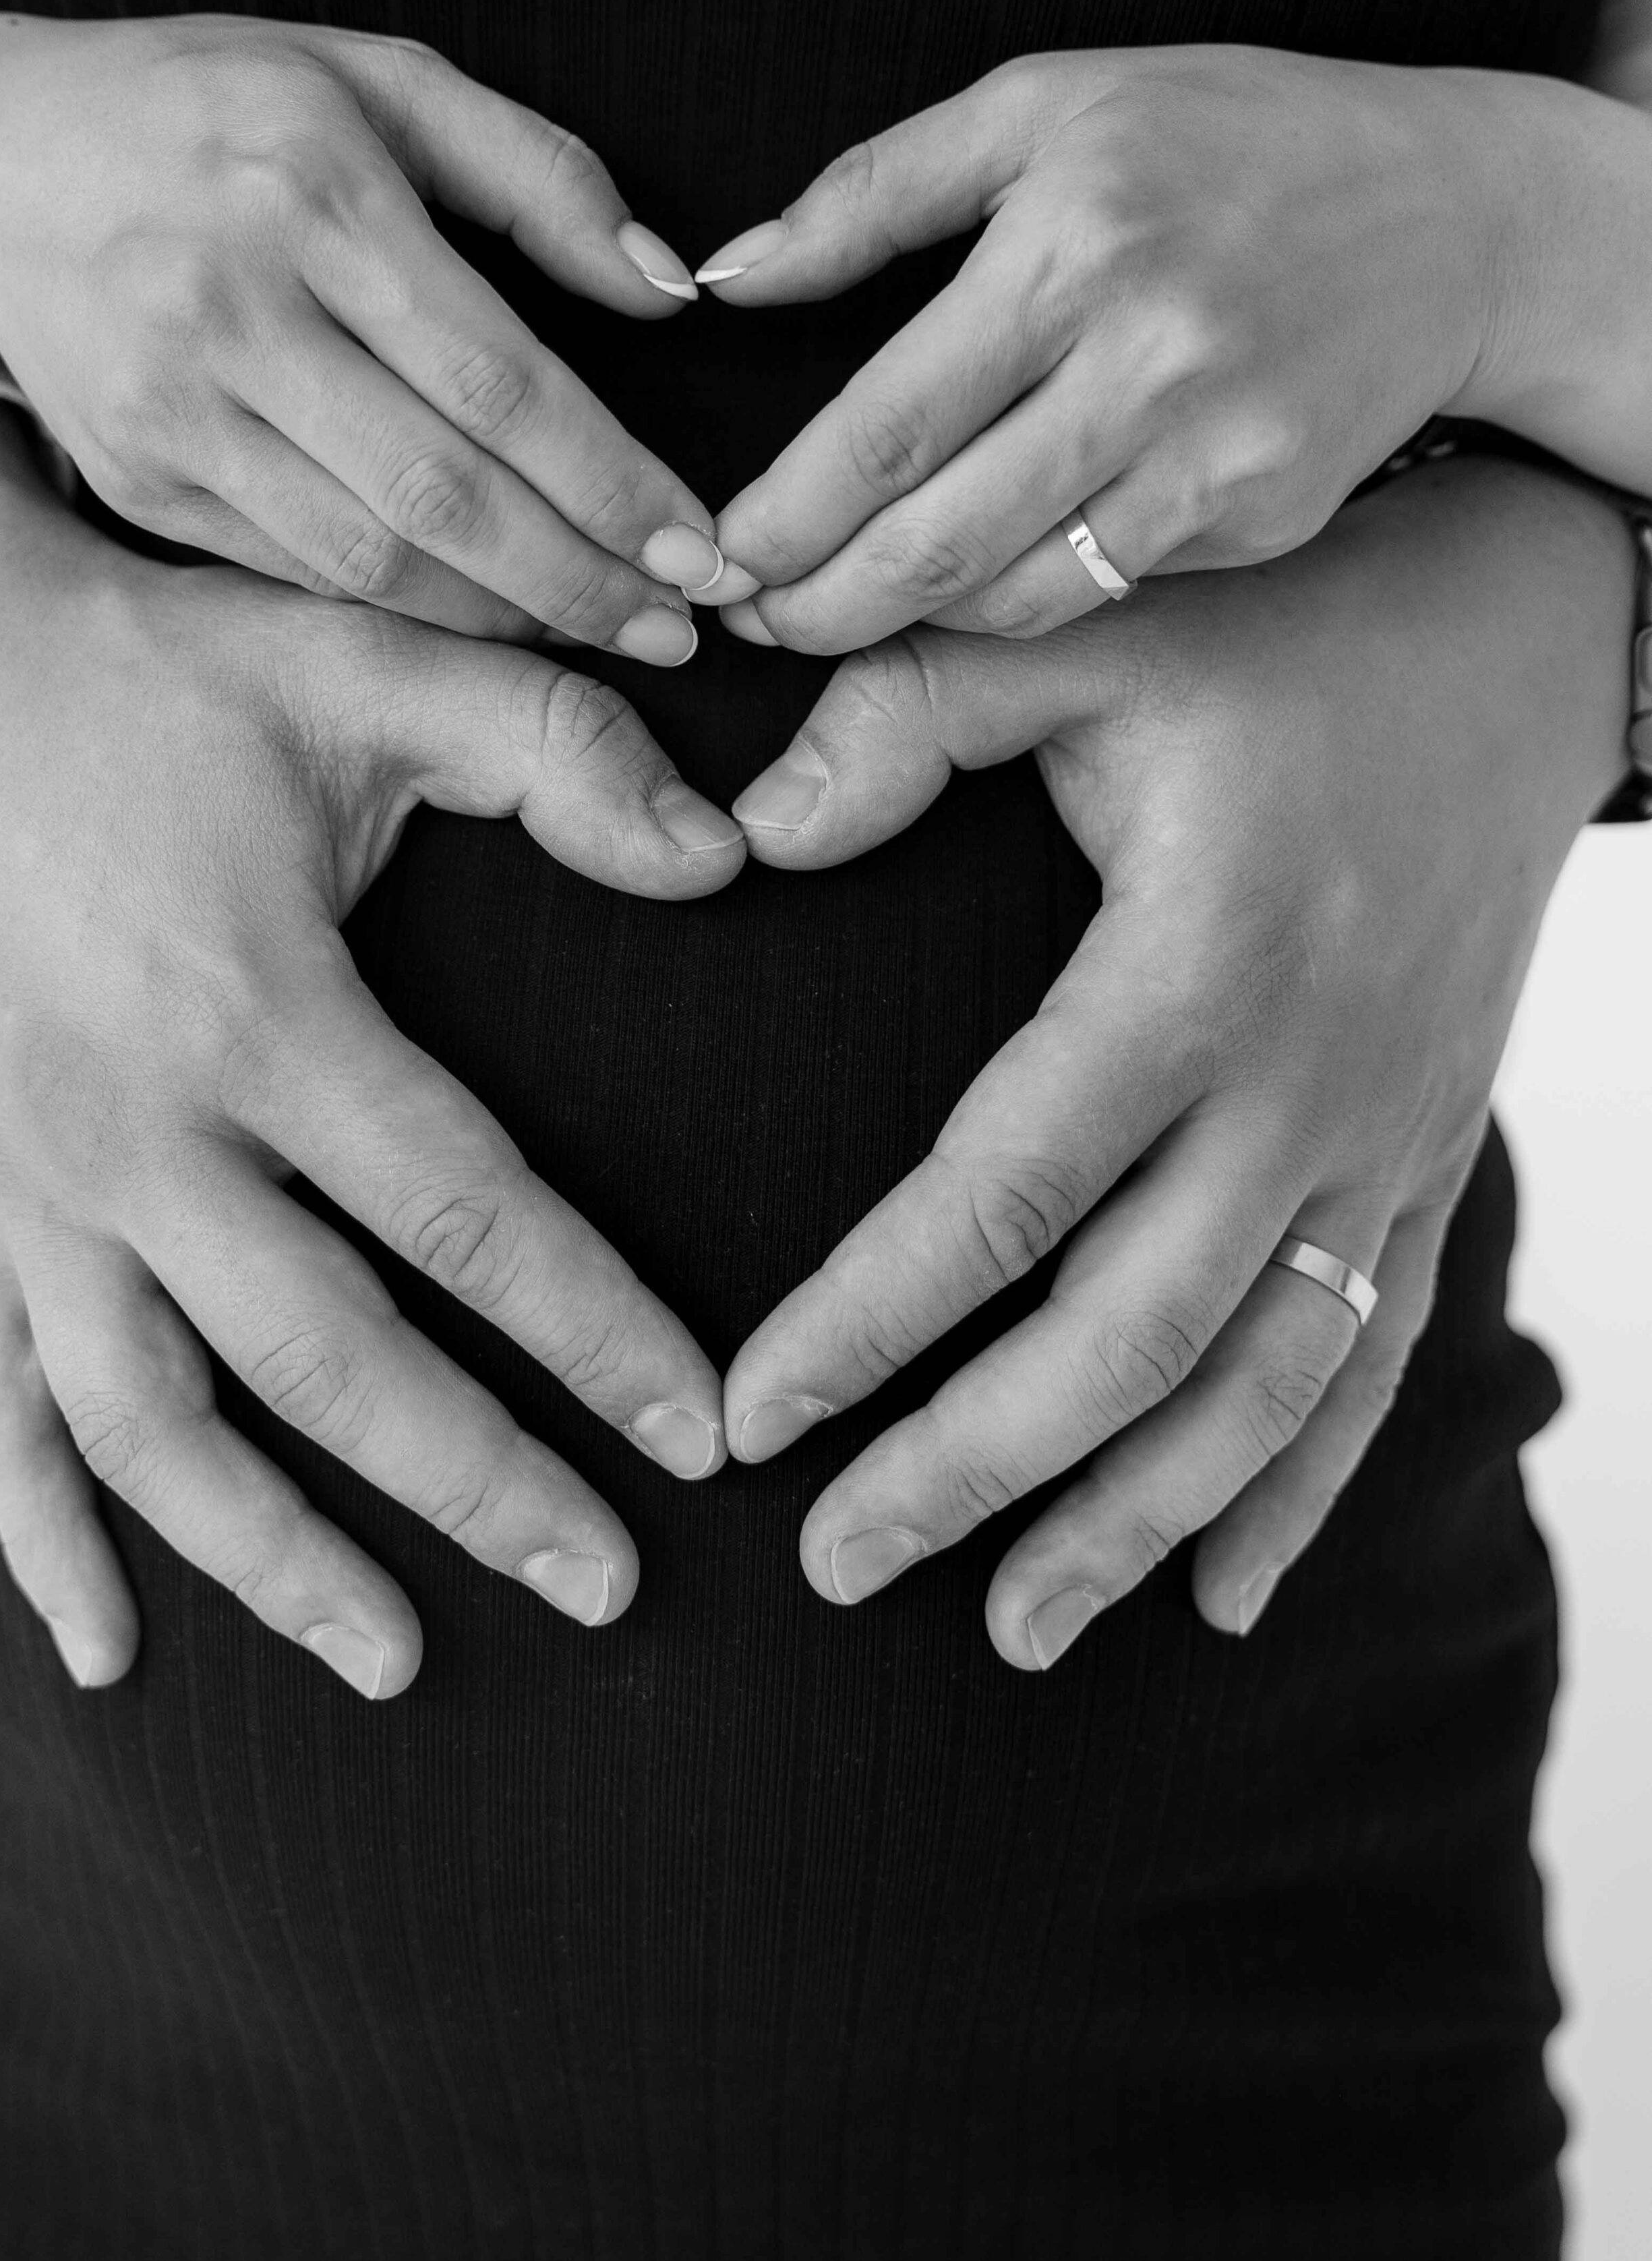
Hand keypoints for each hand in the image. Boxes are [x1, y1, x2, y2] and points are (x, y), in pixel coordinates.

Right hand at [0, 14, 748, 650]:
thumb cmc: (217, 110)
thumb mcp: (379, 82)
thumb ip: (539, 175)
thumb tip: (670, 292)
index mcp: (314, 194)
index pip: (498, 380)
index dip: (612, 483)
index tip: (701, 547)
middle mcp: (234, 308)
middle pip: (441, 492)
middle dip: (578, 579)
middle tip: (679, 629)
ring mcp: (175, 407)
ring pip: (369, 556)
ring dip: (503, 616)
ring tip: (606, 634)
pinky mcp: (140, 477)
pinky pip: (299, 571)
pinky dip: (407, 610)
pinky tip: (490, 617)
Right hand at [0, 401, 745, 1698]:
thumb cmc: (171, 673)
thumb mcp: (366, 664)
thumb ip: (558, 749)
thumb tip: (734, 854)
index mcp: (252, 1010)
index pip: (462, 1212)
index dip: (598, 1330)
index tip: (707, 1437)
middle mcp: (127, 1131)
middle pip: (326, 1360)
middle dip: (479, 1487)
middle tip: (613, 1593)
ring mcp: (24, 1194)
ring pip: (151, 1430)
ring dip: (273, 1562)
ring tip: (396, 1666)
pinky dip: (46, 1544)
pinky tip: (115, 1658)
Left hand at [703, 46, 1531, 650]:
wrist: (1454, 214)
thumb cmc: (1230, 142)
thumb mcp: (1046, 107)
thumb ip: (874, 194)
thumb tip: (726, 275)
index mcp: (1072, 247)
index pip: (884, 426)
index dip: (784, 516)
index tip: (718, 556)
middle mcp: (1147, 361)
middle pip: (935, 540)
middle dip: (820, 604)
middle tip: (752, 623)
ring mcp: (1213, 454)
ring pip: (1014, 590)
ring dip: (906, 619)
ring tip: (837, 610)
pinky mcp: (1260, 515)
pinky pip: (1100, 589)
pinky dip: (1016, 600)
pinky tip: (967, 582)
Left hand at [720, 455, 1631, 1664]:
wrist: (1524, 639)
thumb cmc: (1279, 622)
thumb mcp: (1090, 631)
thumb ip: (903, 717)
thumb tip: (736, 836)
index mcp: (1196, 968)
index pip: (1004, 1190)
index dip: (869, 1319)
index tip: (747, 1420)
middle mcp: (1304, 1088)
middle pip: (1128, 1337)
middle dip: (976, 1471)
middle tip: (830, 1567)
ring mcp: (1385, 1144)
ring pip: (1261, 1389)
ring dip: (1134, 1525)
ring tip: (1011, 1637)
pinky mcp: (1430, 1165)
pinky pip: (1376, 1363)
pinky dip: (1302, 1492)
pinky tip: (1224, 1601)